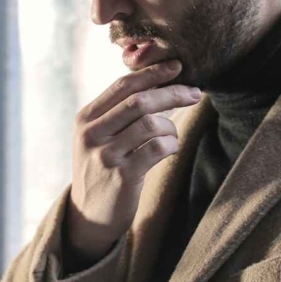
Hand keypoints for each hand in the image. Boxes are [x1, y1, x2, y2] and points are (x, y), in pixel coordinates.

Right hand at [66, 60, 202, 260]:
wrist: (89, 215)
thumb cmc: (102, 169)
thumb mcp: (97, 138)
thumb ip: (117, 113)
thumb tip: (157, 82)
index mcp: (86, 118)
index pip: (122, 86)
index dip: (152, 73)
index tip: (176, 66)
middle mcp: (92, 134)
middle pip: (139, 101)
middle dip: (172, 93)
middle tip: (195, 93)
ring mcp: (105, 155)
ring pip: (151, 124)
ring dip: (171, 127)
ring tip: (172, 136)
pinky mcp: (122, 176)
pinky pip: (157, 149)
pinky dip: (171, 145)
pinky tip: (170, 150)